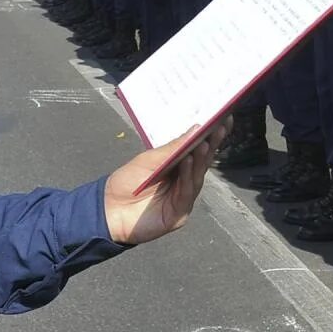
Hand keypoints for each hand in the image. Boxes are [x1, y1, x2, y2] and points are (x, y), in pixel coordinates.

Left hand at [103, 123, 225, 242]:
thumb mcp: (149, 160)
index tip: (223, 118)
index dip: (212, 135)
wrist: (109, 211)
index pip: (199, 150)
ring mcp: (183, 198)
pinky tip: (187, 160)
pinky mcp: (179, 213)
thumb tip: (196, 129)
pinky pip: (186, 192)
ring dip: (201, 158)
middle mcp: (185, 182)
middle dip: (212, 144)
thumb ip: (172, 148)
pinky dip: (187, 175)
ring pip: (197, 176)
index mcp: (179, 168)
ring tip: (204, 141)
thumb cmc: (128, 183)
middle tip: (221, 126)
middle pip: (202, 162)